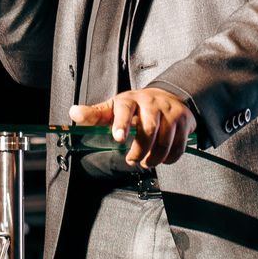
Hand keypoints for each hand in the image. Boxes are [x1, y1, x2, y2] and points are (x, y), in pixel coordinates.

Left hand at [69, 88, 195, 166]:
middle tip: (133, 160)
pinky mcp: (184, 121)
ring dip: (155, 158)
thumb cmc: (136, 107)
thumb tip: (73, 112)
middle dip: (140, 150)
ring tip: (147, 162)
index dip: (121, 123)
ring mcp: (170, 111)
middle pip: (148, 129)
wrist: (169, 96)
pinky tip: (162, 157)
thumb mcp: (114, 108)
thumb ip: (95, 114)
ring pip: (164, 141)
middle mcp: (152, 103)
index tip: (118, 138)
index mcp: (131, 100)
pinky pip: (179, 146)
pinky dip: (169, 158)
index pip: (125, 109)